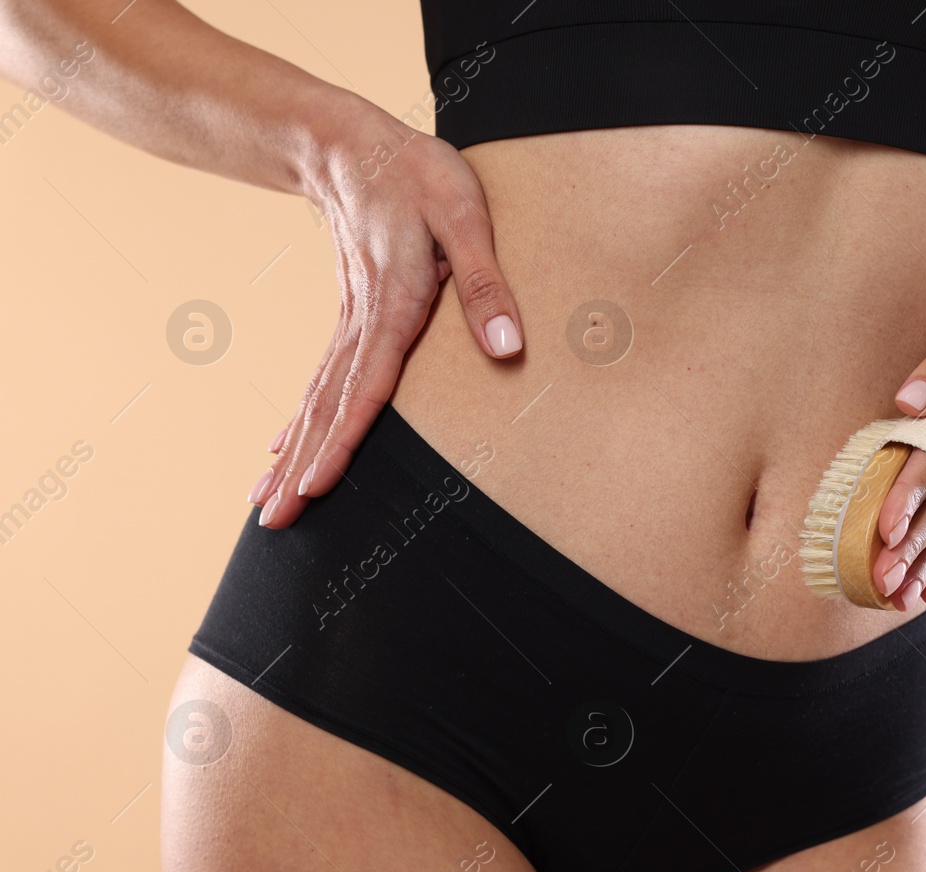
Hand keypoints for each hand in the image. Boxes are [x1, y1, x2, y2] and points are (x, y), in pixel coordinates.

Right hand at [249, 103, 524, 527]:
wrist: (352, 145)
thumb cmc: (417, 176)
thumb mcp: (465, 217)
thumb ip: (486, 284)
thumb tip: (509, 348)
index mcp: (393, 304)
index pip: (367, 386)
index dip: (344, 439)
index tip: (319, 485)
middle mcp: (363, 323)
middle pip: (329, 407)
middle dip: (302, 469)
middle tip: (274, 523)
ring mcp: (349, 324)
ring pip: (317, 401)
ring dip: (292, 455)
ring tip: (268, 505)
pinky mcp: (348, 321)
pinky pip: (320, 382)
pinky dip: (300, 423)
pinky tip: (281, 452)